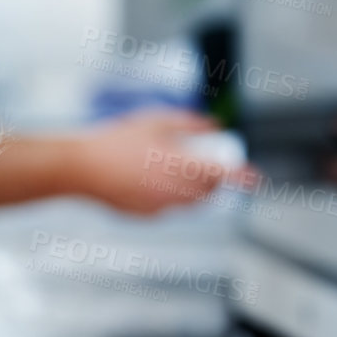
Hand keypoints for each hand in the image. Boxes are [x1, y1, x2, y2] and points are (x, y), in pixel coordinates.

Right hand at [64, 109, 254, 216]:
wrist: (82, 167)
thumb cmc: (117, 140)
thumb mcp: (157, 121)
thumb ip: (191, 124)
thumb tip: (214, 127)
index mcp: (182, 165)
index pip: (224, 175)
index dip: (243, 177)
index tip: (254, 178)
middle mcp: (176, 191)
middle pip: (209, 192)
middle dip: (212, 180)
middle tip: (204, 163)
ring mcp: (161, 207)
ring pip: (190, 202)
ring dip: (192, 189)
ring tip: (171, 169)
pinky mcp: (147, 216)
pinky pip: (168, 207)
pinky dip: (169, 196)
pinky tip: (147, 179)